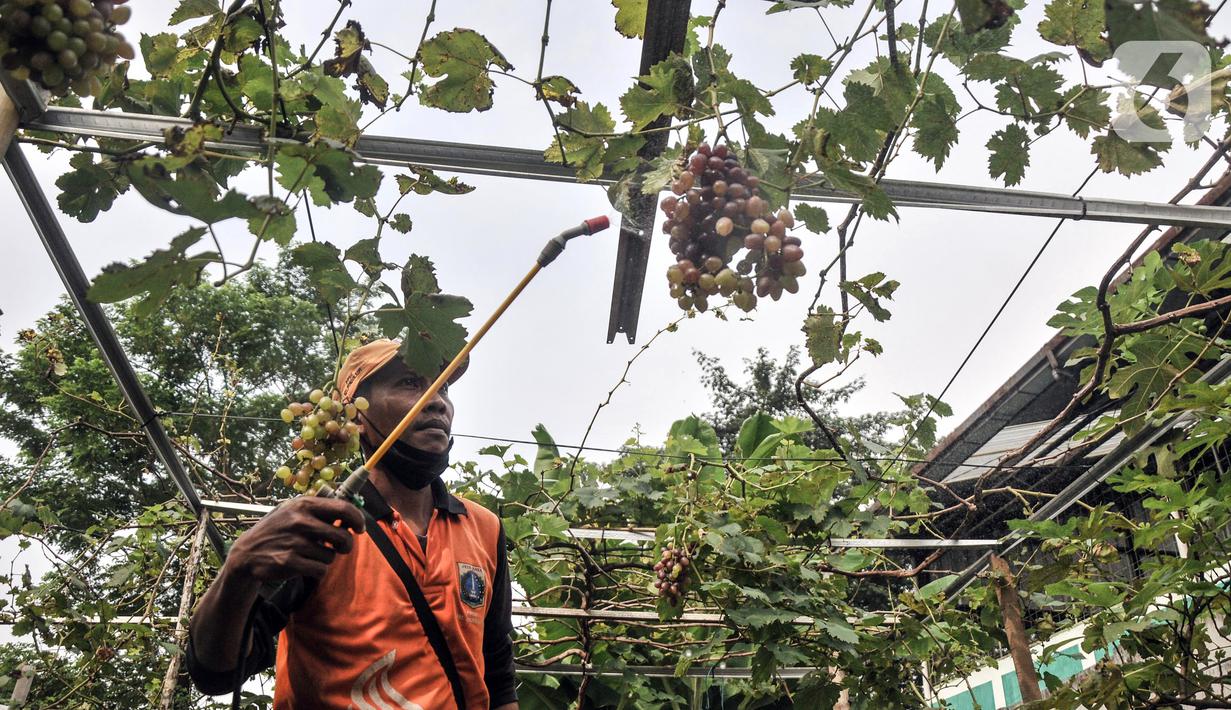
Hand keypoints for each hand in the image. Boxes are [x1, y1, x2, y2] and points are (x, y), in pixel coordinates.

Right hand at [225, 496, 365, 582]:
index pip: (343, 508)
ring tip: (311, 555)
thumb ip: (318, 509)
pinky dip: (318, 571)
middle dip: (346, 545)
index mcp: (303, 504)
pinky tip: (306, 566)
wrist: (247, 554)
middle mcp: (300, 521)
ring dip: (325, 558)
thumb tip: (351, 511)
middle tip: (340, 547)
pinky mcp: (290, 562)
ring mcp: (294, 542)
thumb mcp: (292, 510)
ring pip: (331, 556)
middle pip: (343, 536)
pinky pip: (321, 570)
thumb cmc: (277, 531)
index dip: (358, 519)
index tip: (359, 528)